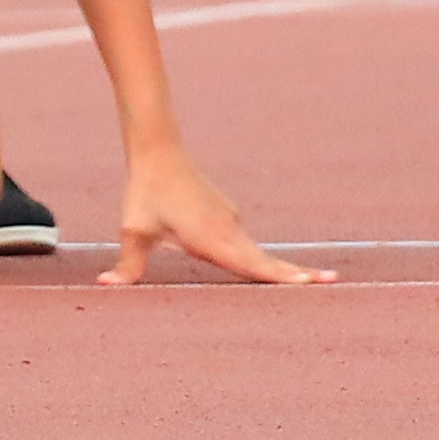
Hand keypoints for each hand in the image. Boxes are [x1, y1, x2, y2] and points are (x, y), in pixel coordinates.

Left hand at [105, 145, 330, 287]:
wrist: (159, 154)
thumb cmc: (146, 194)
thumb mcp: (133, 230)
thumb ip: (127, 264)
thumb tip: (105, 285)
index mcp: (212, 238)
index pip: (251, 264)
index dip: (279, 276)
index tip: (311, 283)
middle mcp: (229, 231)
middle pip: (267, 260)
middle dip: (297, 274)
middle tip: (333, 283)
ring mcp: (231, 222)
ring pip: (259, 252)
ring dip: (281, 268)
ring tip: (310, 281)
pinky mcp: (227, 216)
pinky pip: (247, 243)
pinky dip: (261, 258)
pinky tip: (271, 269)